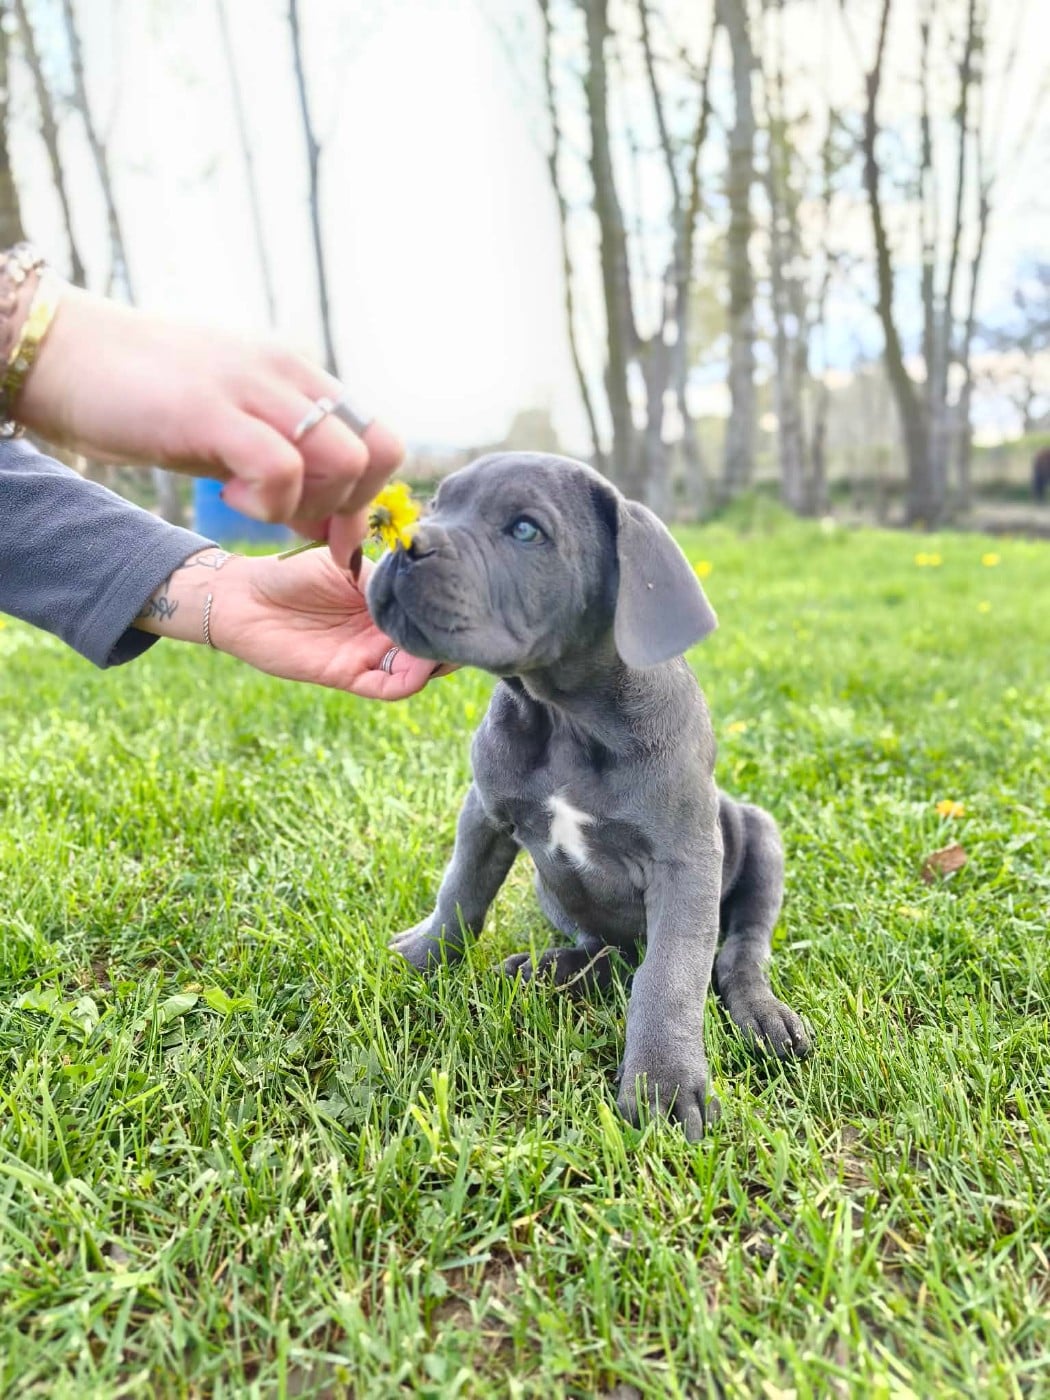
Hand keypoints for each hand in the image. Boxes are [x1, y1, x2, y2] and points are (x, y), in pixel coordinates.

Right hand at [15, 284, 400, 556]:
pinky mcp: (211, 409)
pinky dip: (270, 502)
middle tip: (295, 522)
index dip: (366, 496)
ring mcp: (252, 387)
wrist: (64, 354)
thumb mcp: (231, 429)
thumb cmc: (145, 396)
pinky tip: (231, 497)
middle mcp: (287, 374)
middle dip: (348, 508)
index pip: (380, 437)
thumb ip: (283, 465)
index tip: (327, 529)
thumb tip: (326, 522)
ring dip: (310, 504)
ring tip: (253, 502)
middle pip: (377, 450)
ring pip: (344, 457)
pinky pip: (282, 466)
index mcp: (297, 376)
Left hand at [134, 547, 441, 700]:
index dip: (452, 609)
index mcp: (386, 601)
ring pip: (417, 669)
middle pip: (432, 644)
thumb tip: (431, 572)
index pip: (431, 611)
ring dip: (435, 662)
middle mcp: (382, 631)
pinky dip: (409, 681)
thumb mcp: (349, 560)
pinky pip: (388, 687)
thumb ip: (389, 572)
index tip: (473, 599)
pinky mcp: (349, 675)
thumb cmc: (292, 572)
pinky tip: (420, 667)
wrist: (245, 598)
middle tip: (470, 628)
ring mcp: (368, 655)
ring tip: (447, 646)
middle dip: (452, 639)